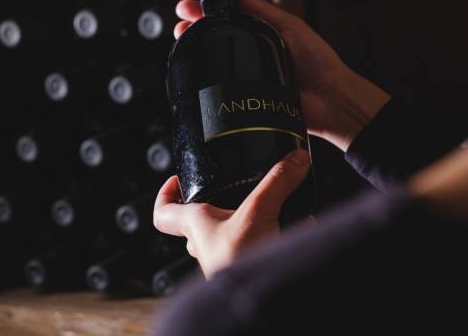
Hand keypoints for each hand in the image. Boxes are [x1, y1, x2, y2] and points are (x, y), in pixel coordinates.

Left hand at [153, 149, 311, 277]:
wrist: (256, 308)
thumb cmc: (240, 263)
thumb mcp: (259, 212)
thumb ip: (277, 182)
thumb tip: (296, 158)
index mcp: (197, 226)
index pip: (164, 212)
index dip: (166, 194)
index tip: (178, 179)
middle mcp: (207, 245)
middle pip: (197, 224)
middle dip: (215, 206)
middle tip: (230, 189)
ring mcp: (226, 262)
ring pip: (229, 237)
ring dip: (248, 222)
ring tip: (272, 206)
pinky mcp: (247, 272)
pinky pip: (259, 250)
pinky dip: (279, 237)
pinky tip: (303, 226)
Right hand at [174, 0, 389, 150]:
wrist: (331, 101)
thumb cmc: (319, 63)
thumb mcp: (290, 27)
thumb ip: (263, 10)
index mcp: (263, 34)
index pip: (230, 17)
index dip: (209, 10)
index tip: (191, 4)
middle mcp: (254, 53)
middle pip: (218, 37)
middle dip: (196, 28)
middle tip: (181, 21)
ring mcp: (249, 75)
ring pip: (217, 62)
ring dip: (198, 50)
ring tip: (184, 40)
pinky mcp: (247, 97)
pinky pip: (223, 88)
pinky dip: (208, 81)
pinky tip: (197, 74)